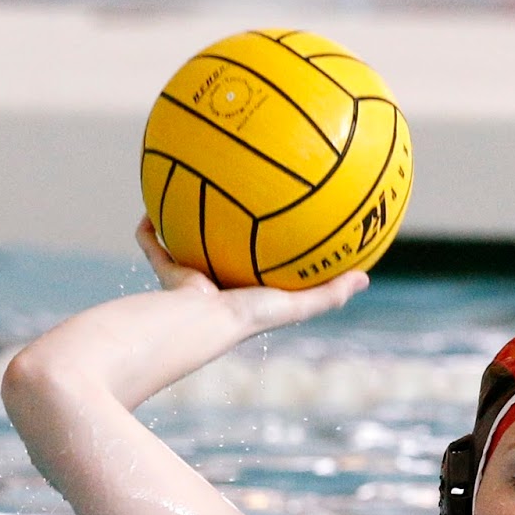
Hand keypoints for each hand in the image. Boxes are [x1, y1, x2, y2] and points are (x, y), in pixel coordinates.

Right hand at [134, 216, 368, 336]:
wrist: (201, 322)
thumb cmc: (249, 316)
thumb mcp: (296, 304)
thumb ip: (329, 293)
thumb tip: (366, 278)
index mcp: (249, 294)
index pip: (265, 272)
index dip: (273, 254)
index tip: (285, 229)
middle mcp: (220, 285)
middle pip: (226, 255)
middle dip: (229, 234)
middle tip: (236, 204)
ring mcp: (190, 278)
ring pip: (187, 247)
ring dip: (186, 226)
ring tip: (191, 192)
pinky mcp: (166, 272)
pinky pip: (153, 245)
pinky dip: (149, 228)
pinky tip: (153, 202)